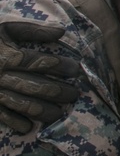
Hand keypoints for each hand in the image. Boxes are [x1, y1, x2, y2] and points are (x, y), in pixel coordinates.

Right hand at [0, 19, 79, 133]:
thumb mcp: (6, 28)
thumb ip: (33, 30)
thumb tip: (61, 30)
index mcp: (6, 55)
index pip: (37, 62)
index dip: (59, 66)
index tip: (76, 69)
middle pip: (33, 85)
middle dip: (57, 91)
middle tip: (75, 94)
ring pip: (20, 103)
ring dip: (41, 110)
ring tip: (59, 114)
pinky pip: (0, 115)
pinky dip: (14, 122)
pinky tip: (28, 127)